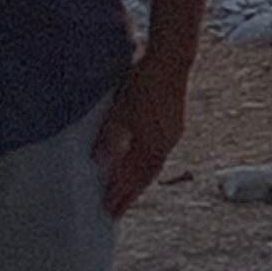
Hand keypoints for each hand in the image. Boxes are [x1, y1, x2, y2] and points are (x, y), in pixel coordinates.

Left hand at [92, 60, 188, 218]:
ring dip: (139, 179)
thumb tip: (98, 163)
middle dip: (130, 193)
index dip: (121, 194)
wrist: (171, 59)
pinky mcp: (173, 122)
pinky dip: (147, 163)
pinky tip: (140, 160)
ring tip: (128, 190)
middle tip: (117, 209)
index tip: (108, 210)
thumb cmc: (145, 82)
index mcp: (153, 144)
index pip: (134, 178)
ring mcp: (172, 132)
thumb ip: (110, 138)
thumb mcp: (121, 110)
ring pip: (153, 164)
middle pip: (146, 175)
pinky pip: (159, 152)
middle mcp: (165, 143)